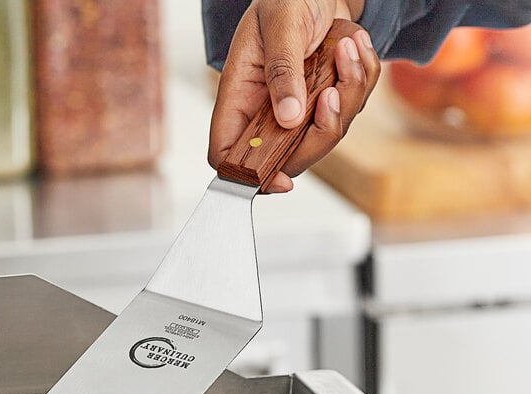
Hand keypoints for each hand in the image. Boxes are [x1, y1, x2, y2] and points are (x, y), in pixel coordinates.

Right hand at [208, 0, 379, 192]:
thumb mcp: (280, 26)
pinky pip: (351, 109)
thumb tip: (288, 117)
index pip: (228, 153)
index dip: (247, 175)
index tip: (279, 179)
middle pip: (288, 158)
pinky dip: (362, 77)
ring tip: (346, 47)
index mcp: (240, 98)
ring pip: (327, 134)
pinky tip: (353, 47)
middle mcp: (266, 113)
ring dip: (349, 91)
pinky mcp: (325, 105)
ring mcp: (298, 113)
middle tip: (332, 90)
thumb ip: (282, 70)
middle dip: (321, 130)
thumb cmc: (286, 0)